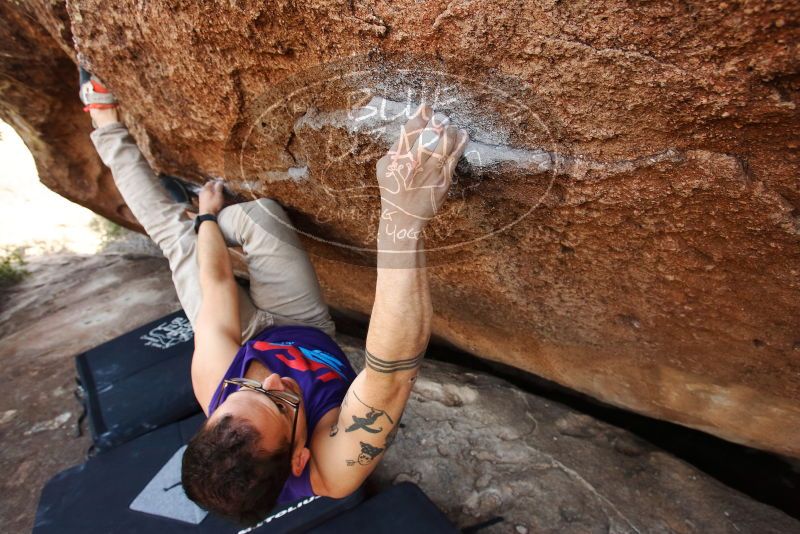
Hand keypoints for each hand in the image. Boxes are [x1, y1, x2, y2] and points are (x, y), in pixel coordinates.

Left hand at [198, 180, 224, 215]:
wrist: (207, 215)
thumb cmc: (213, 204)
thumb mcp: (218, 195)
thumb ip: (219, 187)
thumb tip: (219, 182)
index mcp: (206, 189)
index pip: (210, 182)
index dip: (216, 182)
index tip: (220, 183)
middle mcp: (202, 192)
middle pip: (208, 187)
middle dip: (213, 187)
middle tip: (219, 188)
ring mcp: (201, 198)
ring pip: (206, 192)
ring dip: (211, 192)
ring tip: (216, 194)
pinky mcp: (201, 203)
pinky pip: (206, 197)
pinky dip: (209, 197)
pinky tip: (212, 199)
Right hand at [376, 105, 468, 241]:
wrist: (404, 218)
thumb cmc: (394, 189)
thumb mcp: (385, 167)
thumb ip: (396, 147)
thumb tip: (412, 126)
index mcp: (397, 158)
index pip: (411, 130)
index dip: (421, 115)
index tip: (427, 107)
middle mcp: (414, 164)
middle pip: (431, 134)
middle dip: (439, 122)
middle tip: (442, 118)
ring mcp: (431, 172)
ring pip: (446, 143)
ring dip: (451, 131)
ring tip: (452, 127)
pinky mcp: (444, 180)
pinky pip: (454, 157)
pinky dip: (460, 143)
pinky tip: (462, 135)